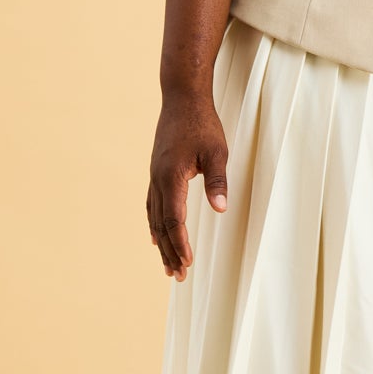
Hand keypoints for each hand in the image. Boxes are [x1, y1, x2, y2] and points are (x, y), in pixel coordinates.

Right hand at [146, 91, 228, 280]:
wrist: (182, 97)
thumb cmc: (202, 123)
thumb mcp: (217, 151)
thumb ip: (217, 181)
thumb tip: (220, 209)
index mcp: (171, 176)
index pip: (175, 220)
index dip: (181, 244)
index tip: (187, 264)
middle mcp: (158, 179)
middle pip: (161, 224)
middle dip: (170, 252)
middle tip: (177, 276)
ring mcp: (154, 175)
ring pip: (154, 217)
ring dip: (161, 243)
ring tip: (167, 265)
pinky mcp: (156, 170)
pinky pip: (152, 205)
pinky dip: (154, 224)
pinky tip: (155, 236)